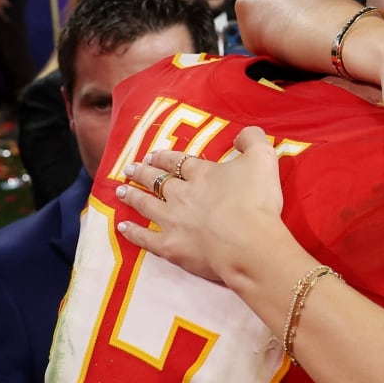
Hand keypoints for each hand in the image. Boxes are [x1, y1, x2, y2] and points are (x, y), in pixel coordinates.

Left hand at [116, 128, 288, 282]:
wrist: (249, 244)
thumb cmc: (257, 202)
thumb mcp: (263, 159)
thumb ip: (252, 140)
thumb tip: (241, 135)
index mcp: (202, 174)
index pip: (178, 161)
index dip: (164, 157)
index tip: (153, 154)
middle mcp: (182, 194)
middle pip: (157, 181)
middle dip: (143, 173)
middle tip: (130, 168)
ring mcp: (172, 221)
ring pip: (146, 204)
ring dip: (132, 196)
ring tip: (120, 190)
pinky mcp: (170, 247)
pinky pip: (145, 238)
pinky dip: (132, 232)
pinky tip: (122, 226)